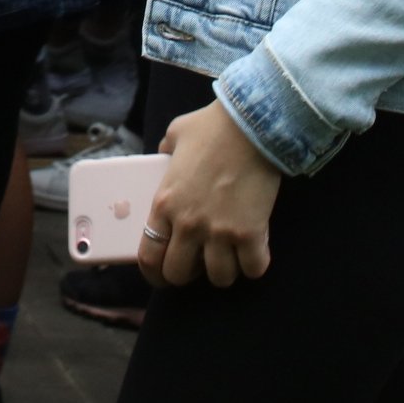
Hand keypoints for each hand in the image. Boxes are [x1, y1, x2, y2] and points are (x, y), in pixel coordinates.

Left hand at [143, 99, 282, 287]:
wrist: (252, 124)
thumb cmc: (212, 127)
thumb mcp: (175, 135)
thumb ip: (166, 151)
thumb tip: (165, 154)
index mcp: (165, 203)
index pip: (149, 256)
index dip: (155, 274)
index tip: (162, 275)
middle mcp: (189, 224)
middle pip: (179, 274)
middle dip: (188, 274)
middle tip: (199, 263)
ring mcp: (220, 231)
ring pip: (219, 278)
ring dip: (224, 271)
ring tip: (229, 255)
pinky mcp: (251, 233)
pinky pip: (253, 268)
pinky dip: (254, 264)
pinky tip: (253, 250)